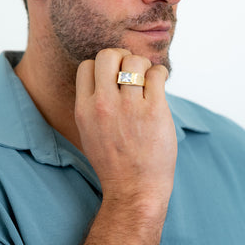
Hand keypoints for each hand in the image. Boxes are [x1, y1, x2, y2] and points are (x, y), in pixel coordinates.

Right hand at [75, 48, 176, 212]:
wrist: (134, 189)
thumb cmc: (114, 163)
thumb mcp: (88, 132)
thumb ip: (92, 104)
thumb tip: (105, 76)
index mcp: (84, 109)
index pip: (87, 65)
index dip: (102, 67)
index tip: (114, 78)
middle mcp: (104, 104)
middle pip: (108, 55)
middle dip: (122, 58)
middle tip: (133, 73)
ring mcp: (129, 107)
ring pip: (135, 61)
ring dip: (144, 65)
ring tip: (148, 80)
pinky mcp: (155, 110)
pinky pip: (157, 74)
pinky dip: (160, 74)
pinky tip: (160, 83)